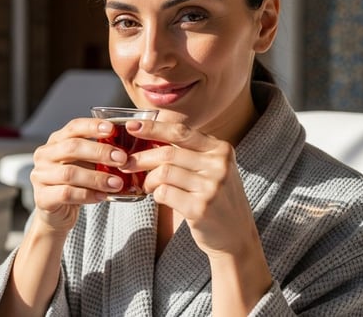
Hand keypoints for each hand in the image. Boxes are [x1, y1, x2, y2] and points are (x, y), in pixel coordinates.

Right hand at [29, 118, 128, 233]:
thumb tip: (128, 150)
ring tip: (117, 183)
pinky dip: (87, 195)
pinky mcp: (42, 198)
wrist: (57, 214)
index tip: (112, 128)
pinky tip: (102, 196)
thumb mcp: (86, 165)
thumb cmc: (75, 184)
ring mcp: (40, 176)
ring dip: (97, 178)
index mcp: (56, 141)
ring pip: (70, 173)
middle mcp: (45, 155)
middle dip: (99, 152)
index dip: (92, 126)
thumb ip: (98, 155)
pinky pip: (66, 193)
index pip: (73, 127)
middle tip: (122, 159)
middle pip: (72, 147)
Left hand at [120, 120, 261, 259]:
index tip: (132, 126)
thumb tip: (150, 137)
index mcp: (221, 150)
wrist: (236, 236)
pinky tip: (159, 197)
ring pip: (163, 173)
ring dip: (148, 180)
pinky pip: (164, 193)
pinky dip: (156, 194)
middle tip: (126, 164)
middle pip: (168, 153)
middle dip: (141, 158)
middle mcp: (219, 166)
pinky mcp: (200, 208)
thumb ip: (191, 152)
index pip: (181, 132)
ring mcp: (211, 187)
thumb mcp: (214, 169)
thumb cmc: (218, 199)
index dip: (153, 127)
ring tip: (147, 186)